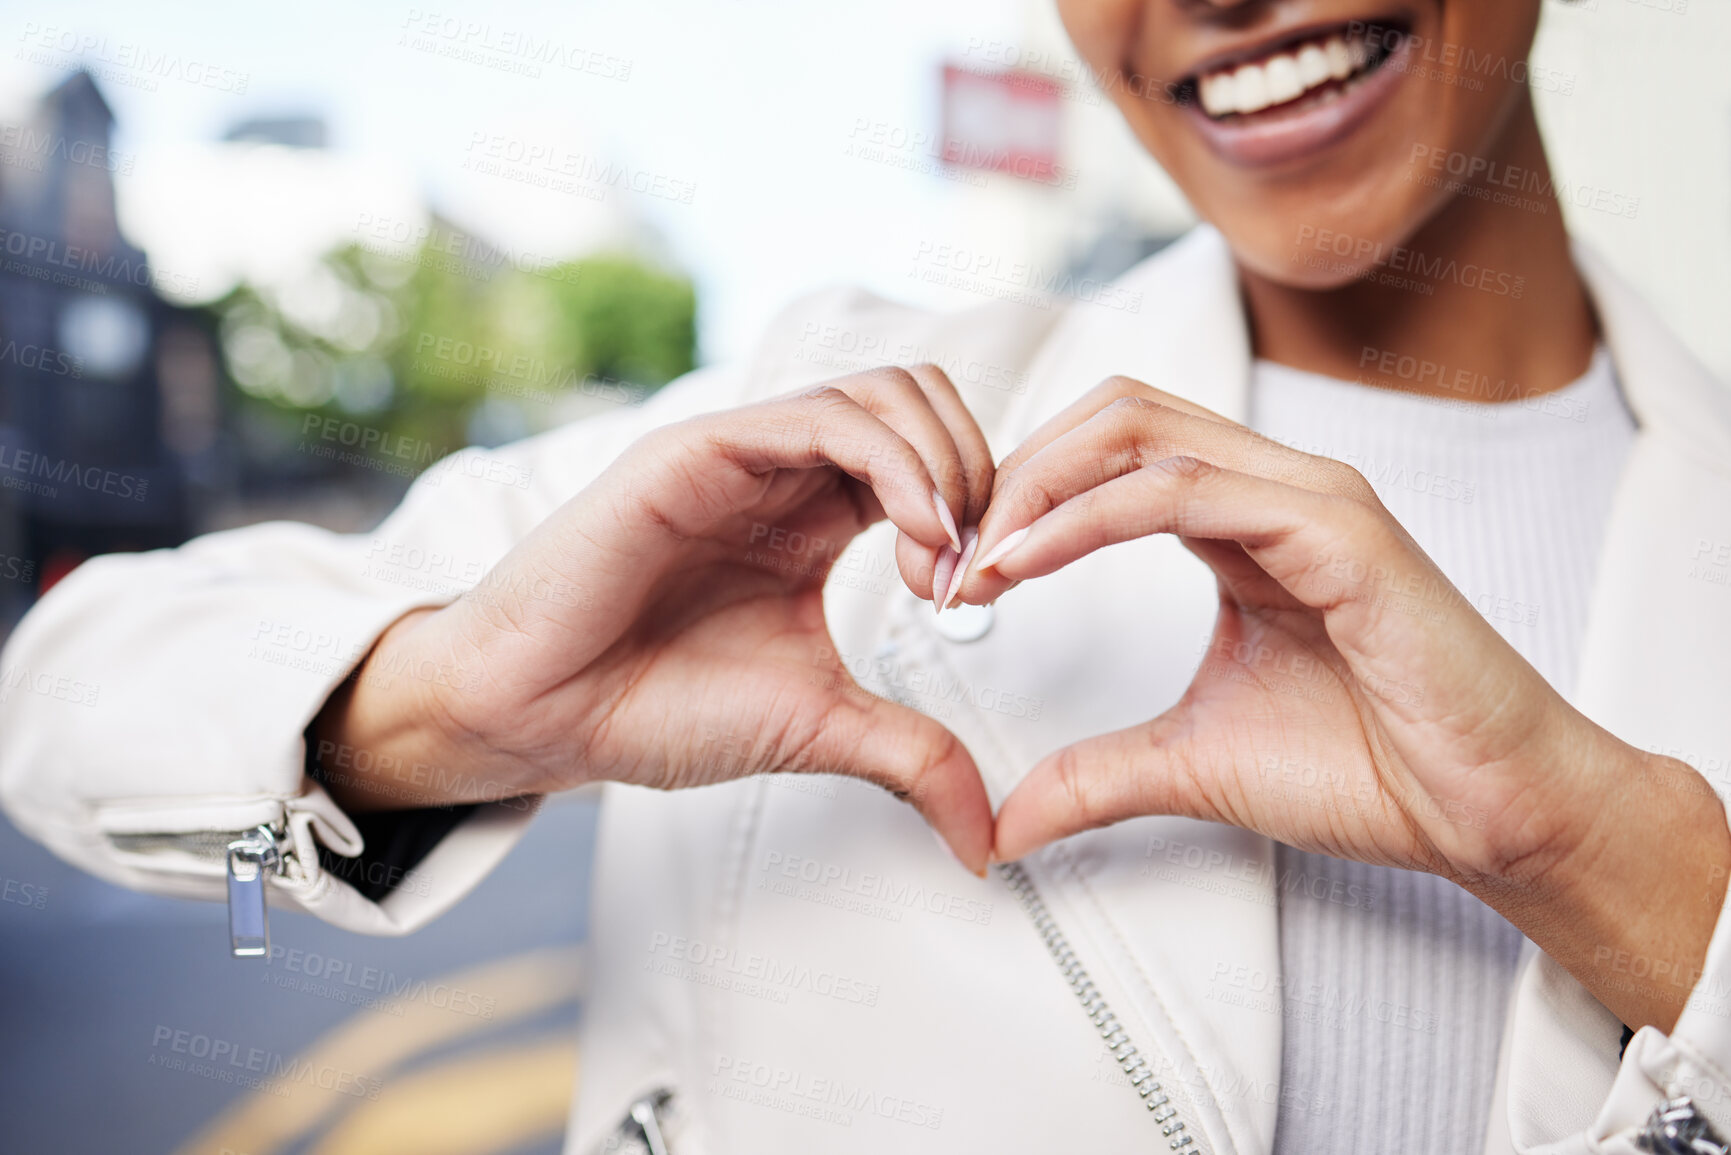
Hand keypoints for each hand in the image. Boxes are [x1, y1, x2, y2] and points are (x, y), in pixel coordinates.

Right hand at [315, 366, 995, 872]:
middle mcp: (788, 469)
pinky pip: (825, 415)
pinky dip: (898, 464)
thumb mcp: (821, 727)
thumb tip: (991, 839)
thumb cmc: (658, 706)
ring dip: (949, 467)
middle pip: (927, 401)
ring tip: (943, 563)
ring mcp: (746, 450)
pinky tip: (917, 536)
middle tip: (969, 575)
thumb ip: (914, 760)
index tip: (980, 598)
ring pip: (888, 392)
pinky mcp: (700, 447)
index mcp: (819, 516)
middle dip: (982, 477)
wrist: (545, 717)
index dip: (986, 512)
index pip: (938, 456)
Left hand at [958, 376, 1729, 1027]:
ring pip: (1141, 430)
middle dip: (1013, 474)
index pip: (1108, 453)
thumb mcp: (1190, 762)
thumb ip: (1095, 773)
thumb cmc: (1368, 768)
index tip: (953, 570)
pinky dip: (1091, 516)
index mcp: (1242, 520)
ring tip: (975, 560)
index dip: (1018, 496)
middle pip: (1112, 414)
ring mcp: (1310, 497)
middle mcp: (1274, 487)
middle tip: (948, 555)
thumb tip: (1006, 822)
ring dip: (1036, 487)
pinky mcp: (1341, 531)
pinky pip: (1189, 492)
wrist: (1486, 814)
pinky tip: (1030, 562)